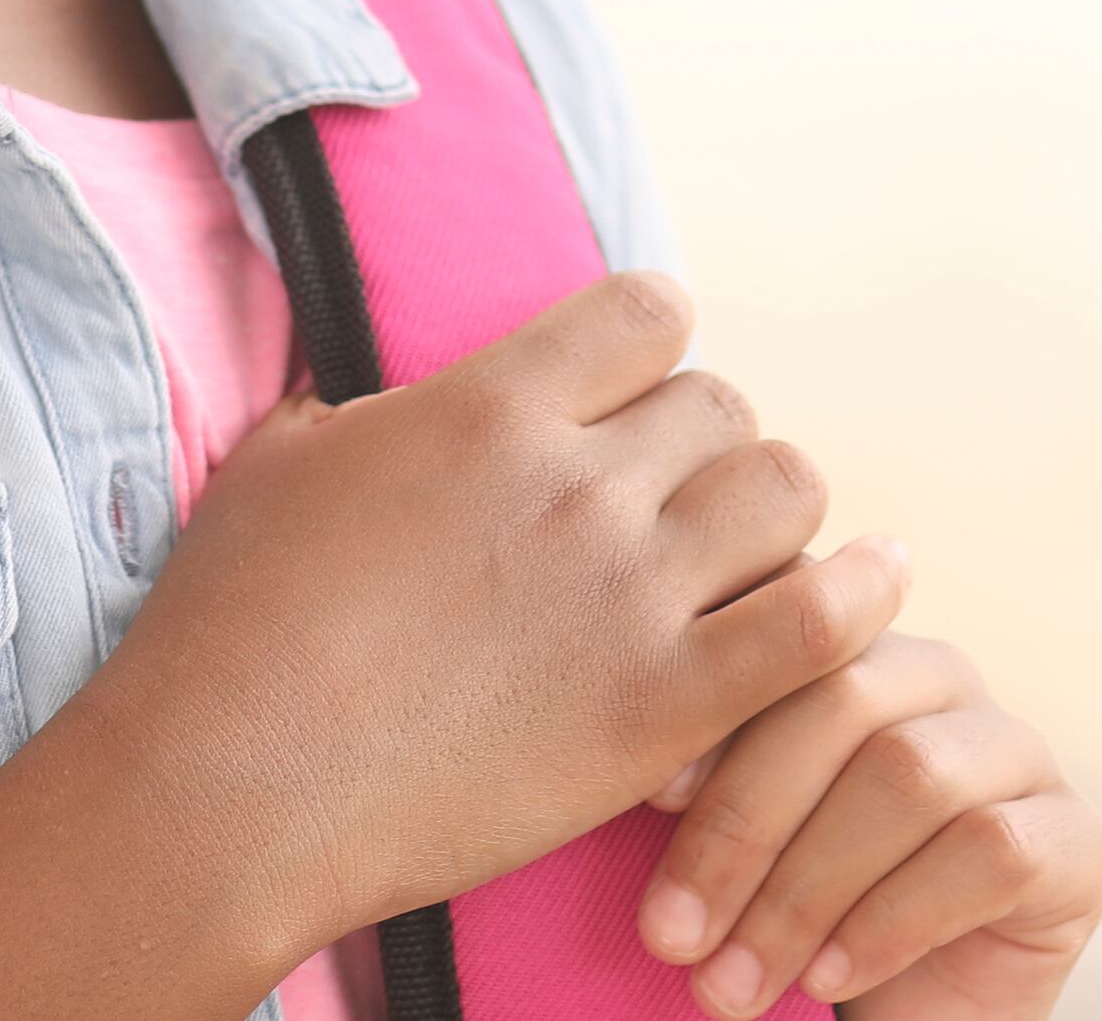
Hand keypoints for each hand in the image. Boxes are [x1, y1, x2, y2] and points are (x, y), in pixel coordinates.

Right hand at [107, 270, 906, 959]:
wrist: (228, 791)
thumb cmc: (230, 630)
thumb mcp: (282, 463)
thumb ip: (357, 405)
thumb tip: (376, 385)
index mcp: (492, 405)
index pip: (650, 311)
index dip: (653, 351)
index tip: (634, 400)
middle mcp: (578, 480)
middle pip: (725, 405)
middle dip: (708, 447)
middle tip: (672, 511)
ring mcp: (629, 594)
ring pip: (788, 490)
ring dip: (773, 518)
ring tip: (742, 561)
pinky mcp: (661, 707)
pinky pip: (816, 624)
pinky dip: (859, 599)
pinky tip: (872, 587)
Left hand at [633, 632, 1101, 1016]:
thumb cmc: (784, 926)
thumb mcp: (728, 845)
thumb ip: (706, 781)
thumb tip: (639, 765)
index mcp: (852, 647)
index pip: (789, 640)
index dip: (716, 714)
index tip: (642, 799)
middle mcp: (941, 678)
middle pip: (845, 699)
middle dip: (745, 825)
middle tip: (671, 936)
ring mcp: (1020, 753)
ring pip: (911, 774)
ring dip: (804, 893)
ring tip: (734, 986)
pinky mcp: (1078, 841)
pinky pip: (990, 850)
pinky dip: (894, 920)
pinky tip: (833, 975)